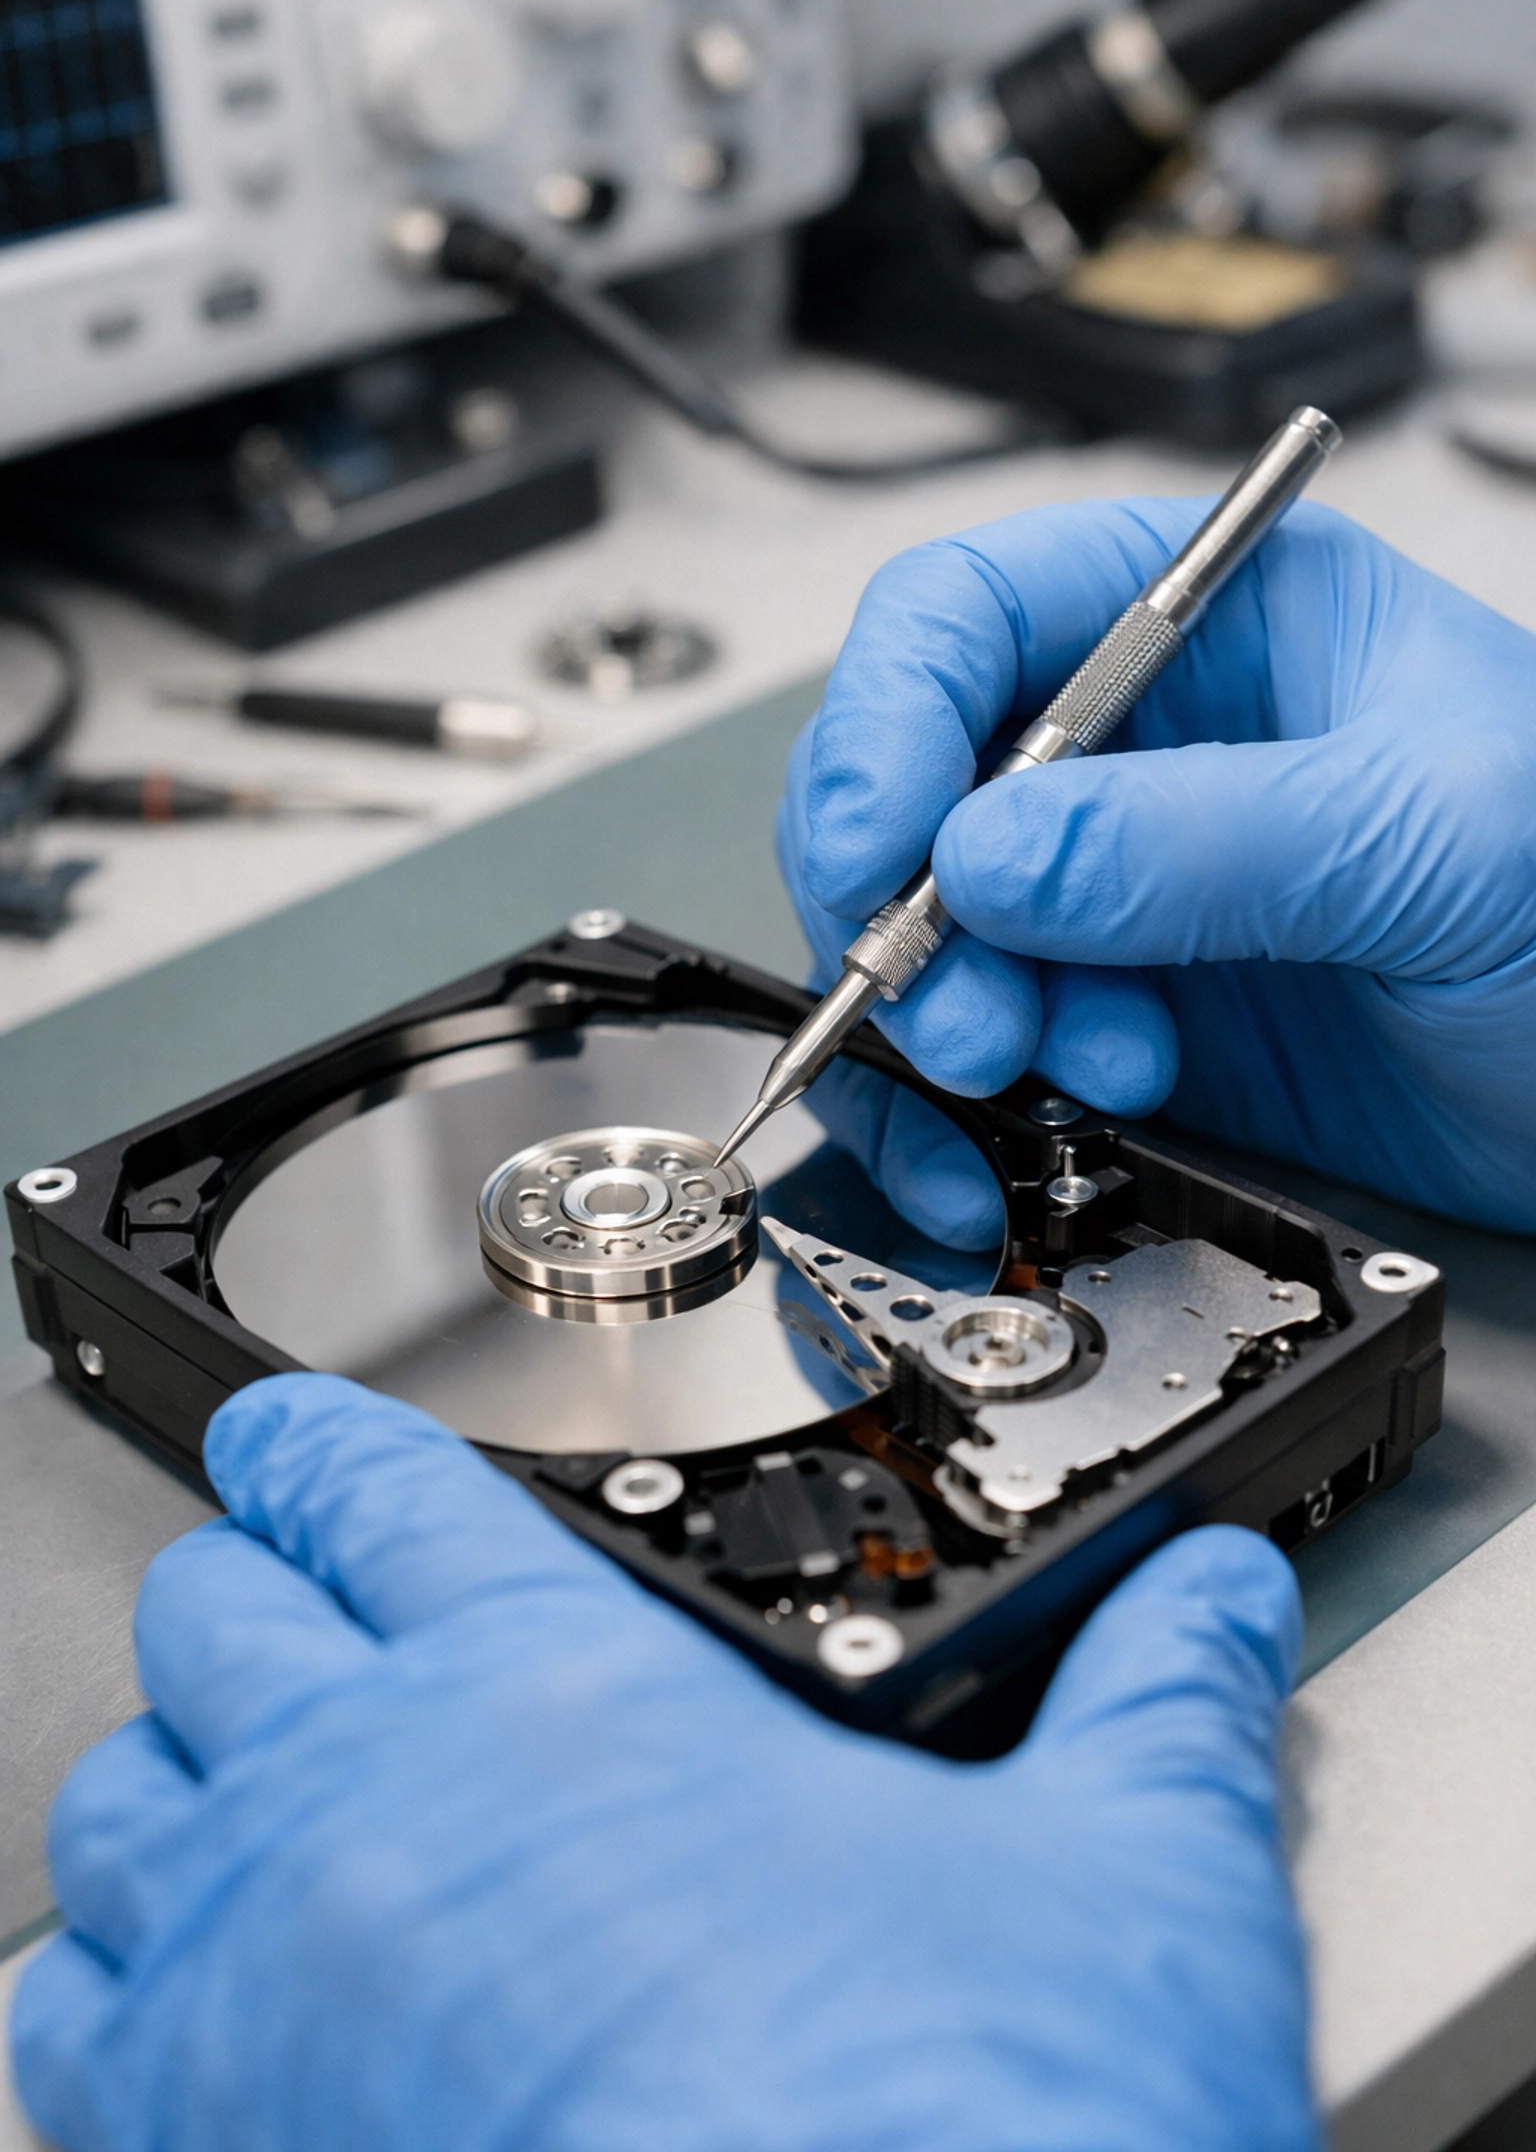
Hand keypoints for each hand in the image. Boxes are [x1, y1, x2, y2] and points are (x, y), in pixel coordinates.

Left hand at [16, 1374, 1316, 2151]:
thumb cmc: (955, 2141)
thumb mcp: (1116, 1882)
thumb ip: (1149, 1710)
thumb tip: (1210, 1605)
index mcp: (559, 1696)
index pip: (375, 1489)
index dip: (321, 1444)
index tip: (290, 1439)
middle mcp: (372, 1809)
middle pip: (221, 1618)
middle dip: (256, 1598)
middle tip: (298, 1618)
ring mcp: (256, 1989)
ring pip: (121, 1808)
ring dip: (177, 1789)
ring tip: (244, 1808)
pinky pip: (72, 2027)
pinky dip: (115, 1996)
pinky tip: (191, 2017)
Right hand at [782, 498, 1535, 1232]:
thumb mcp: (1426, 833)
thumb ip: (1203, 838)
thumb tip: (987, 857)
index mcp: (1215, 622)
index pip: (971, 613)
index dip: (885, 717)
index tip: (873, 844)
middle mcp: (1142, 747)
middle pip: (912, 779)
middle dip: (900, 899)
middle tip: (960, 1003)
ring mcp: (1123, 891)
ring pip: (925, 932)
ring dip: (945, 1017)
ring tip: (1049, 1070)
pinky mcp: (1121, 1019)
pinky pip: (975, 1050)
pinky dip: (954, 1109)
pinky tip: (1011, 1138)